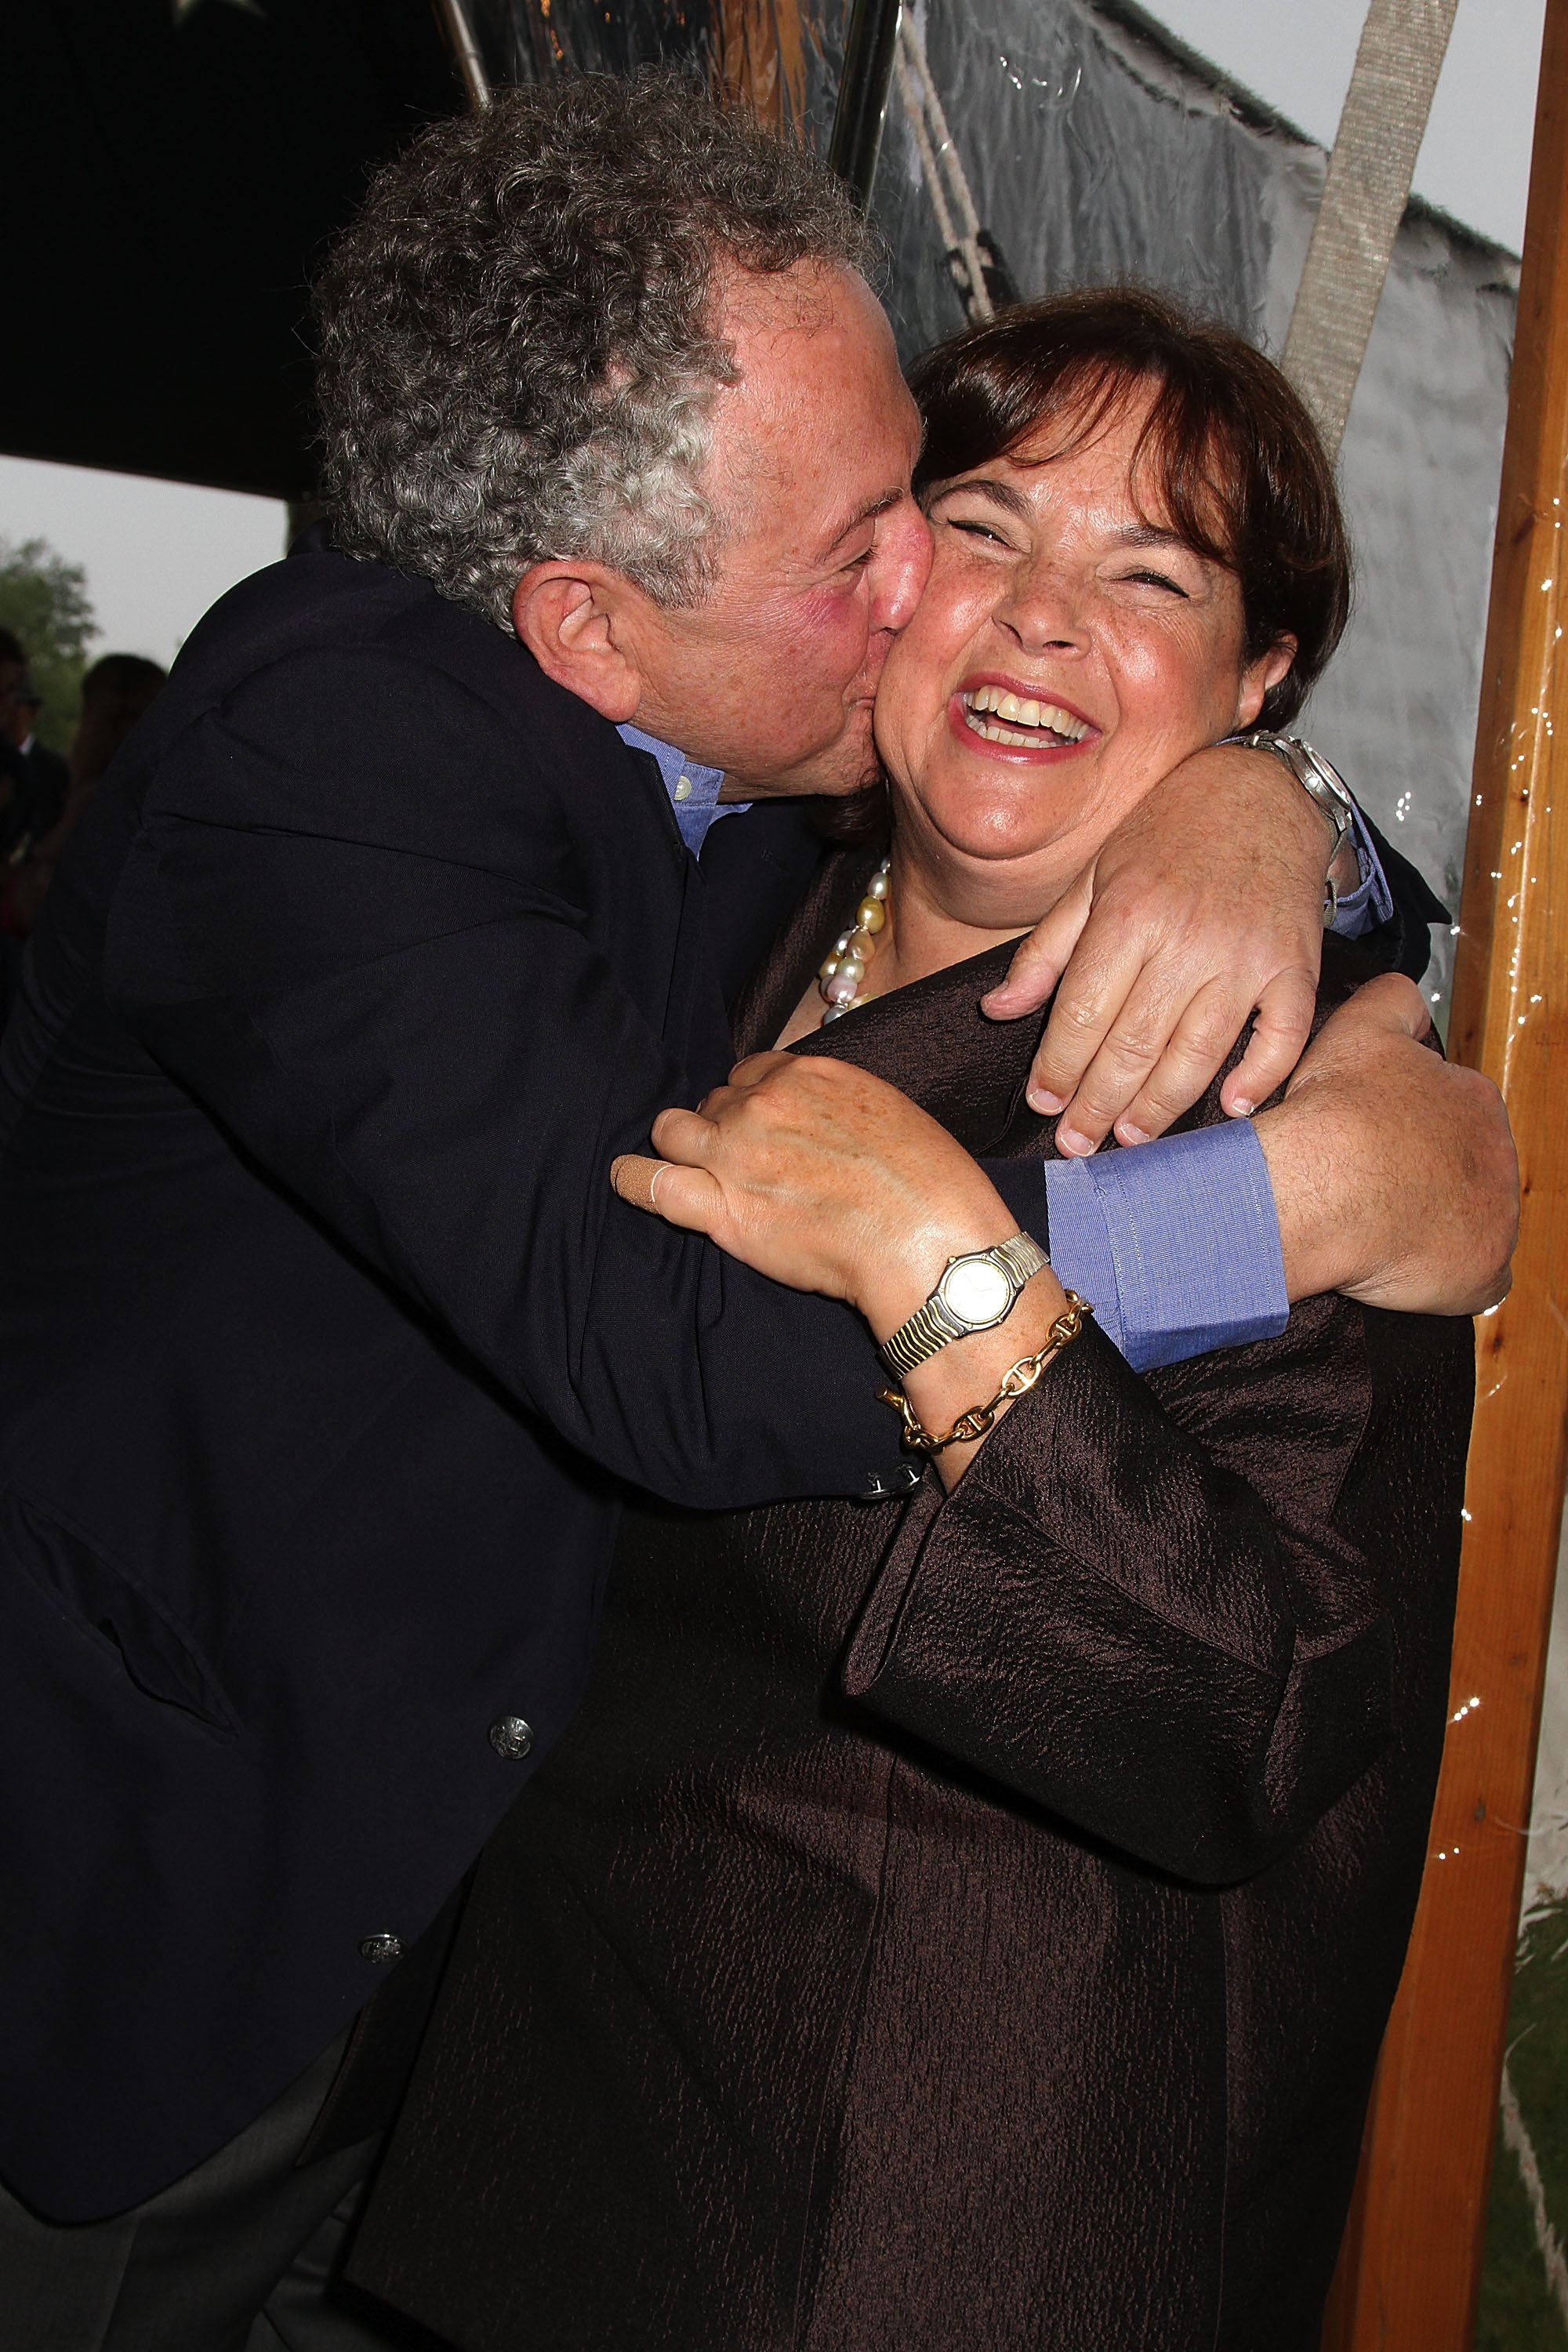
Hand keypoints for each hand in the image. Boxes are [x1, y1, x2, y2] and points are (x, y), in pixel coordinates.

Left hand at [612, 1052, 1069, 1484]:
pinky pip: (652, 1185)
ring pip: (673, 1132)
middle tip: (744, 1164)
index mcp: (808, 1074)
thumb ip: (840, 1108)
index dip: (750, 1100)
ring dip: (678, 1148)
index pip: (751, 1073)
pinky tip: (627, 1181)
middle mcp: (764, 1104)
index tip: (761, 1126)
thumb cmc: (930, 1185)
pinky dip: (634, 1182)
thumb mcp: (891, 1115)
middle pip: (712, 1103)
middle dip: (720, 1127)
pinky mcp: (721, 1209)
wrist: (930, 1241)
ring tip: (687, 1170)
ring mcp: (736, 1154)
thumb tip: (825, 1121)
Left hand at [980, 742, 1332, 1154]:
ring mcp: (1246, 957)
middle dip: (1097, 1104)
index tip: (1042, 1103)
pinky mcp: (1295, 966)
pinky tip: (1230, 1108)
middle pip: (1133, 1045)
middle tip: (1077, 1145)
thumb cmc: (1166, 834)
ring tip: (1130, 1138)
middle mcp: (1186, 941)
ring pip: (1198, 1053)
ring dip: (1161, 1106)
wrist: (1259, 792)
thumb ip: (1046, 949)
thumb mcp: (1092, 876)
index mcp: (1128, 915)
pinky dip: (1259, 1077)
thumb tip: (996, 1009)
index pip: (1083, 1014)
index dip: (1058, 1067)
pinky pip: (1281, 1036)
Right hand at [1253, 976, 1516, 1314]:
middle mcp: (1497, 1153)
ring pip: (1473, 1220)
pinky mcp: (1484, 1268)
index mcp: (1473, 1098)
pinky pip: (1476, 1278)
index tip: (1376, 1142)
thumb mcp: (1364, 1025)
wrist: (1327, 1183)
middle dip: (1428, 1178)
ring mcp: (1498, 1213)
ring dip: (1436, 1226)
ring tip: (1380, 1230)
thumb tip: (1403, 995)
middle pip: (1466, 1168)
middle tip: (1374, 1187)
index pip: (1455, 1113)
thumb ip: (1392, 1000)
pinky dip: (1446, 1277)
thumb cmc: (1337, 1112)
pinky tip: (1406, 1268)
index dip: (1411, 1129)